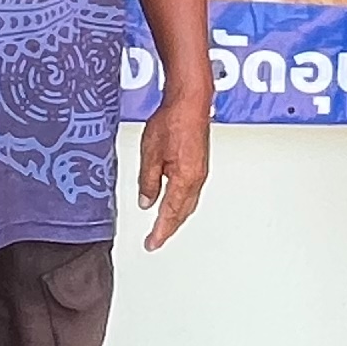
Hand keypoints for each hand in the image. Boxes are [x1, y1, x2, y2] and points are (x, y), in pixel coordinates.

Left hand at [136, 92, 210, 250]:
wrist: (190, 101)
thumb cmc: (173, 121)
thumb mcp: (150, 153)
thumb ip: (148, 181)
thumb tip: (146, 201)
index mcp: (184, 179)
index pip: (170, 214)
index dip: (160, 232)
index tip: (152, 244)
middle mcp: (196, 179)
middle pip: (182, 212)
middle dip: (169, 228)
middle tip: (156, 239)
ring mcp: (200, 172)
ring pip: (188, 203)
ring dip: (176, 217)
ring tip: (164, 226)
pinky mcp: (199, 164)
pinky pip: (191, 192)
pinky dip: (181, 203)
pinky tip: (174, 201)